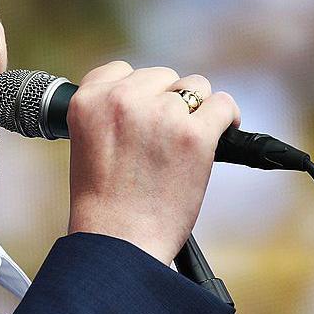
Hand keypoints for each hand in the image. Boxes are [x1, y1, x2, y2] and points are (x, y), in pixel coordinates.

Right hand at [65, 61, 240, 265]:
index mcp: (88, 101)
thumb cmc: (104, 204)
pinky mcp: (193, 134)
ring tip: (186, 142)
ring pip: (193, 87)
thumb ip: (110, 113)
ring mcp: (159, 114)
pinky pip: (222, 105)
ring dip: (194, 110)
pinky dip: (226, 117)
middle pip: (160, 76)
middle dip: (166, 102)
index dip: (136, 92)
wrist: (118, 242)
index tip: (142, 112)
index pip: (120, 71)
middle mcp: (121, 99)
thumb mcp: (88, 144)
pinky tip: (221, 133)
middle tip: (164, 139)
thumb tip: (154, 97)